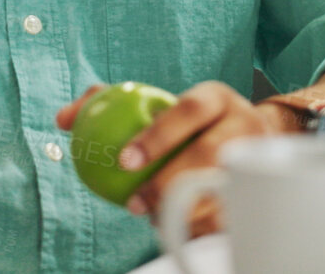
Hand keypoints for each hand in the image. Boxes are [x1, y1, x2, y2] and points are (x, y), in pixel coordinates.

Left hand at [57, 82, 289, 236]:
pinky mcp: (260, 193)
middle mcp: (243, 124)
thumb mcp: (159, 103)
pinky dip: (198, 226)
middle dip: (167, 183)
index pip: (189, 110)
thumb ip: (108, 103)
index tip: (124, 159)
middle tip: (134, 202)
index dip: (157, 135)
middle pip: (208, 156)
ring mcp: (256, 160)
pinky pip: (228, 216)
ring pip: (220, 192)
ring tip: (151, 216)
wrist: (250, 138)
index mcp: (217, 97)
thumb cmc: (188, 121)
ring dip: (181, 210)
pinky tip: (175, 228)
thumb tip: (64, 120)